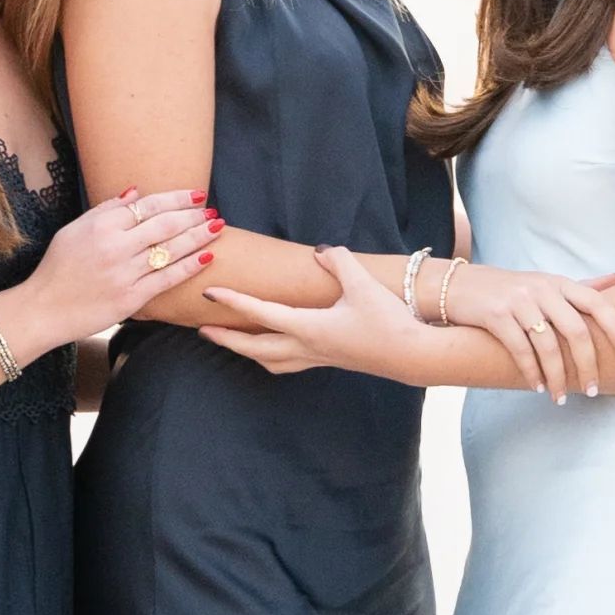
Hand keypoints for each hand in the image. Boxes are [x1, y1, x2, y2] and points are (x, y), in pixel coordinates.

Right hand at [26, 186, 217, 343]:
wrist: (44, 309)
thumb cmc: (57, 268)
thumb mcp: (74, 230)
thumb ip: (105, 210)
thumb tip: (135, 192)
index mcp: (102, 225)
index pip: (149, 205)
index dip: (177, 198)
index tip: (196, 194)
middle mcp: (116, 246)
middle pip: (165, 224)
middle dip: (194, 215)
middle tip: (212, 210)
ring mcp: (126, 272)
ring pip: (172, 249)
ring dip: (199, 236)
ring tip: (217, 227)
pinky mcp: (132, 297)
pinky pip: (168, 278)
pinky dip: (190, 266)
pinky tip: (207, 256)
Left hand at [206, 244, 427, 385]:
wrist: (411, 355)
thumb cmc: (387, 321)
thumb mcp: (362, 284)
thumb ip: (339, 262)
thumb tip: (321, 251)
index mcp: (308, 328)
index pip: (261, 313)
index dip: (233, 301)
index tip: (209, 292)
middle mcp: (307, 347)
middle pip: (255, 347)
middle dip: (227, 338)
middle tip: (202, 328)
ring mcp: (318, 358)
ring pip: (270, 361)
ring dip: (247, 352)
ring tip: (231, 341)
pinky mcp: (329, 361)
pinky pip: (288, 363)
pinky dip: (270, 356)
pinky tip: (273, 348)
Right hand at [429, 258, 614, 402]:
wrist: (460, 286)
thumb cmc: (510, 289)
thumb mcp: (546, 283)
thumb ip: (580, 286)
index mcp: (559, 283)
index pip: (596, 302)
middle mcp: (542, 289)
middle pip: (575, 329)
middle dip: (587, 363)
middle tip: (593, 389)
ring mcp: (518, 301)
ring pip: (547, 344)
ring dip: (557, 376)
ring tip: (560, 397)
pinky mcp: (496, 315)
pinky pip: (520, 349)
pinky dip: (531, 372)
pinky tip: (537, 387)